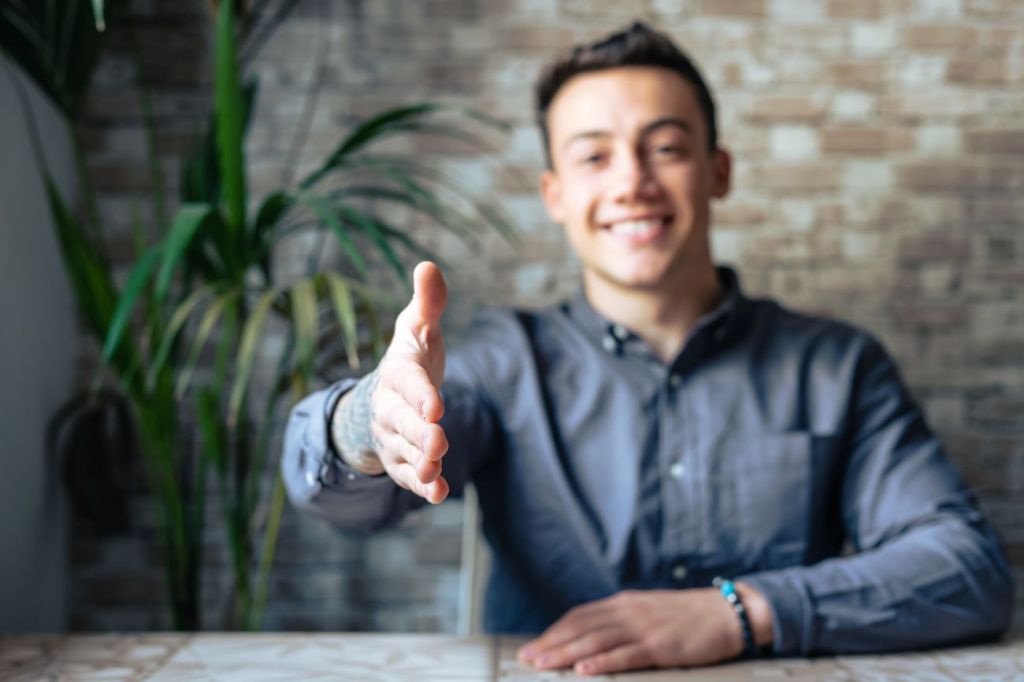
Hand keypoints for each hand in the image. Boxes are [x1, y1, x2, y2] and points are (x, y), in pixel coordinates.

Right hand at [333, 261, 449, 502]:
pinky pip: (409, 476)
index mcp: (399, 373)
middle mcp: (391, 408)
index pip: (408, 384)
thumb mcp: (418, 327)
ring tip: (434, 470)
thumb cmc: (410, 358)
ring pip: (405, 453)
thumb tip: (429, 265)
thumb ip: (428, 302)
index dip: (420, 395)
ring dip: (421, 463)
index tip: (434, 406)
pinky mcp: (402, 460)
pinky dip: (423, 487)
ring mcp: (395, 438)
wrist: (387, 395)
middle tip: (437, 442)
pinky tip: (440, 494)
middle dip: (419, 433)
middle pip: (403, 423)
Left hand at [517, 584, 771, 675]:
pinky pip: (626, 655)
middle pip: (581, 628)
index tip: (533, 646)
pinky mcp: (661, 646)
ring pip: (597, 641)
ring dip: (567, 653)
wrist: (727, 612)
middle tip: (527, 658)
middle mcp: (628, 611)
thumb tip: (591, 635)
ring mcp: (644, 627)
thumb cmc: (687, 616)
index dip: (554, 631)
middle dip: (551, 644)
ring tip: (545, 664)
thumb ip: (621, 621)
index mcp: (623, 603)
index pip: (579, 616)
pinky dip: (603, 663)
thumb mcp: (648, 611)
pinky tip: (585, 670)